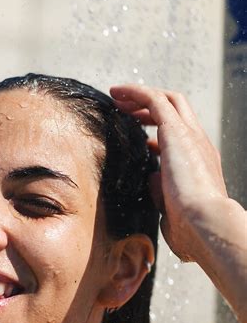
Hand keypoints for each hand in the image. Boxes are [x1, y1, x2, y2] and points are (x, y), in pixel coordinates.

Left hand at [109, 85, 227, 261]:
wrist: (206, 224)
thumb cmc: (191, 230)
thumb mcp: (173, 211)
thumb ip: (162, 195)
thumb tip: (151, 181)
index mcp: (200, 163)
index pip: (181, 137)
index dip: (158, 133)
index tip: (139, 138)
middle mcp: (199, 144)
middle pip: (178, 110)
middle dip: (149, 106)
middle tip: (124, 109)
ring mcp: (191, 136)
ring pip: (168, 99)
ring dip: (140, 96)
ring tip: (116, 96)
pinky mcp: (177, 131)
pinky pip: (154, 99)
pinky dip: (135, 92)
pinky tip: (117, 93)